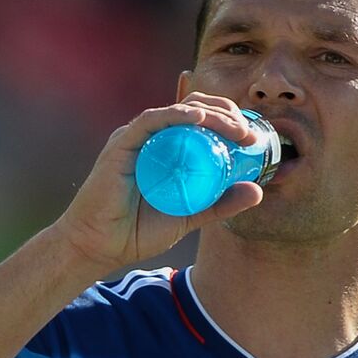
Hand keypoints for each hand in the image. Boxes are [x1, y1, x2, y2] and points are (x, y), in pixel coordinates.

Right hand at [52, 95, 263, 271]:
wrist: (100, 247)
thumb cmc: (139, 230)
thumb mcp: (191, 216)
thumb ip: (220, 203)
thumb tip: (258, 191)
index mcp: (170, 149)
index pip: (204, 121)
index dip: (231, 122)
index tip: (255, 139)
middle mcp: (155, 138)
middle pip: (196, 109)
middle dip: (228, 115)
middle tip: (250, 135)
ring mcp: (138, 138)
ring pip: (179, 111)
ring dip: (211, 115)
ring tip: (236, 129)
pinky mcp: (122, 143)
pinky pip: (151, 121)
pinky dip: (175, 115)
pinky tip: (197, 119)